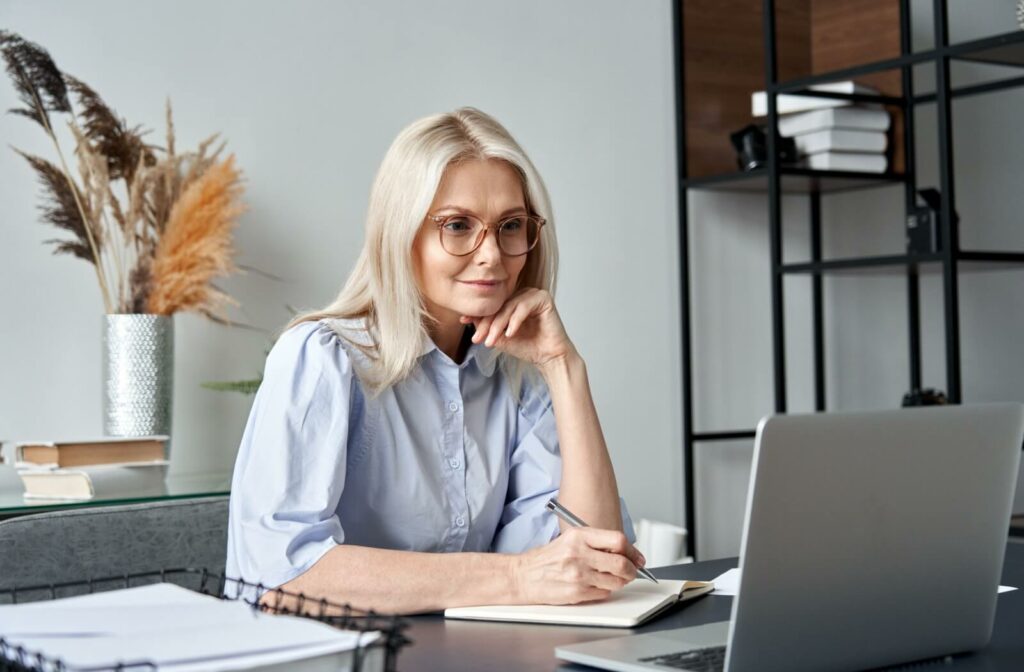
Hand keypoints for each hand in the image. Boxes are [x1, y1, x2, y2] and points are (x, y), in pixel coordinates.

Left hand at [460, 288, 575, 368]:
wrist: (548, 358)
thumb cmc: (528, 347)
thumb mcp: (500, 337)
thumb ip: (487, 327)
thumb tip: (467, 318)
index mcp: (513, 300)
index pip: (493, 305)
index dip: (479, 314)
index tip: (464, 321)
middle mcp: (523, 294)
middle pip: (499, 306)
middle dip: (487, 323)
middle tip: (478, 338)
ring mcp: (533, 294)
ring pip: (509, 306)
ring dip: (499, 324)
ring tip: (492, 340)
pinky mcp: (544, 298)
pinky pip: (524, 307)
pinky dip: (515, 321)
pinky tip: (510, 334)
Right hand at [511, 527, 646, 604]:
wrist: (524, 576)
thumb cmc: (548, 558)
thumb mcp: (571, 539)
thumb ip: (597, 542)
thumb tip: (625, 551)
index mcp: (579, 536)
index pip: (618, 540)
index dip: (632, 551)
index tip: (637, 557)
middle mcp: (579, 554)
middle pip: (621, 563)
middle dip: (632, 570)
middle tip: (632, 571)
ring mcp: (578, 575)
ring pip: (616, 581)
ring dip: (619, 581)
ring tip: (611, 577)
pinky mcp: (576, 592)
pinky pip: (604, 593)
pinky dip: (605, 590)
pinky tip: (595, 585)